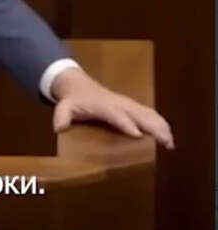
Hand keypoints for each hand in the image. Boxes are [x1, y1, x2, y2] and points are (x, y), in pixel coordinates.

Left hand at [51, 67, 173, 149]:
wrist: (78, 85)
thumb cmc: (73, 100)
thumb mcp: (64, 107)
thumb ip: (62, 116)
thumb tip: (59, 128)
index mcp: (103, 105)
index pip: (117, 114)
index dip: (126, 123)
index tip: (137, 134)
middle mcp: (119, 103)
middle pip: (140, 114)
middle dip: (153, 127)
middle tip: (165, 143)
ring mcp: (128, 104)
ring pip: (149, 114)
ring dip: (161, 127)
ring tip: (170, 143)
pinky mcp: (133, 106)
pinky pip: (150, 113)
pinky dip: (161, 124)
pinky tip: (168, 136)